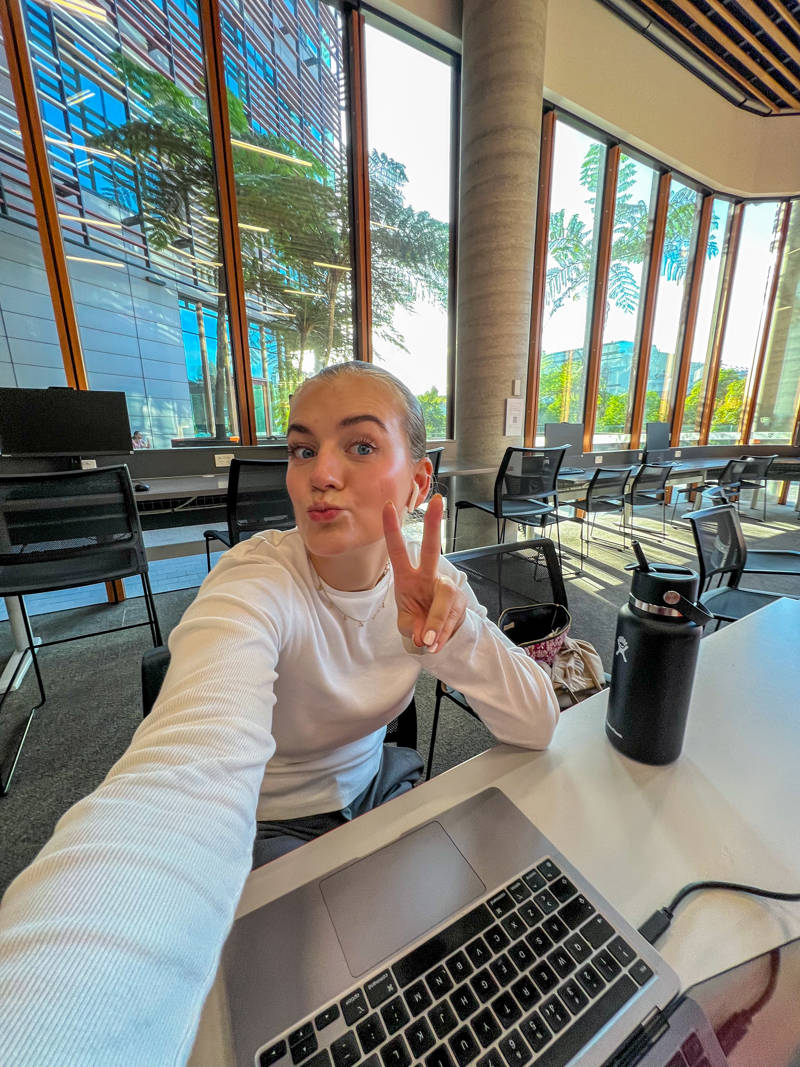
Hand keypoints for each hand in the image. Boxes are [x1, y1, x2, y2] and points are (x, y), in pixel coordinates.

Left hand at [382, 493, 466, 652]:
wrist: (437, 636)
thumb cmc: (416, 622)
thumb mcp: (407, 625)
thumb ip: (413, 627)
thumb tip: (423, 635)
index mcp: (406, 578)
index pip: (397, 550)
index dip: (392, 529)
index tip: (388, 506)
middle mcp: (427, 577)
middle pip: (432, 548)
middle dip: (434, 524)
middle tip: (438, 502)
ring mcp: (445, 588)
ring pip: (445, 597)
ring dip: (436, 622)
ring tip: (428, 642)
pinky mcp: (459, 602)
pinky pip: (451, 618)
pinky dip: (442, 634)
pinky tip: (435, 644)